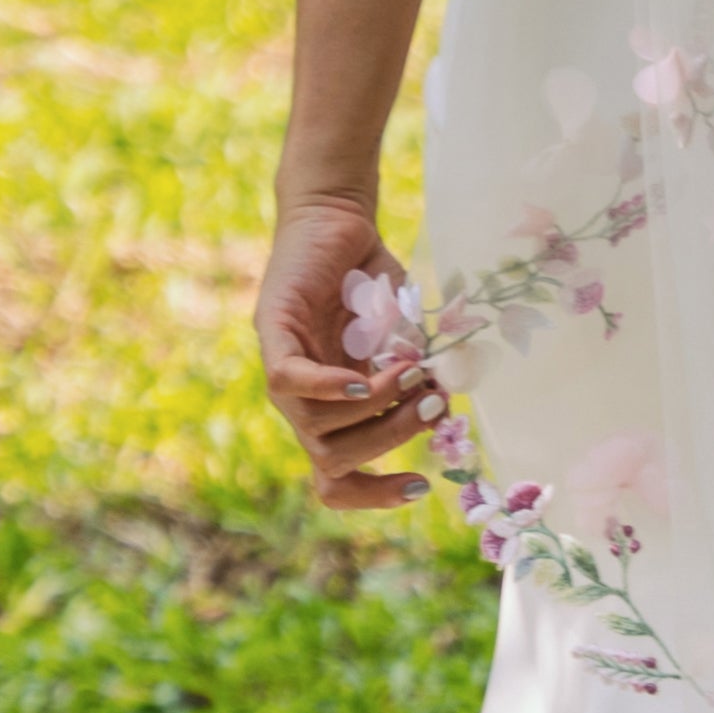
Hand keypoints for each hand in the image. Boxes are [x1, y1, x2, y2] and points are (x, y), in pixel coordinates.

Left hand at [256, 191, 436, 513]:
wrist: (338, 217)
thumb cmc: (371, 281)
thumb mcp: (404, 340)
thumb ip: (417, 379)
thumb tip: (440, 416)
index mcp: (332, 413)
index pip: (336, 478)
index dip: (374, 495)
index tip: (422, 487)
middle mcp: (301, 402)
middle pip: (332, 460)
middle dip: (391, 439)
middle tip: (432, 406)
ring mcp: (283, 370)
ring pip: (317, 427)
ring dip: (377, 406)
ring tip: (413, 372)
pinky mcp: (272, 332)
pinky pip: (290, 381)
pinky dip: (329, 388)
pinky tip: (363, 380)